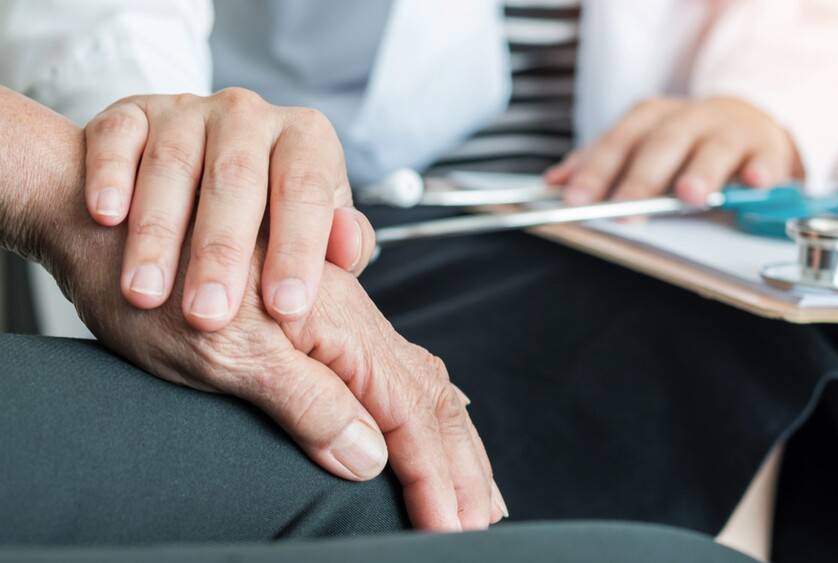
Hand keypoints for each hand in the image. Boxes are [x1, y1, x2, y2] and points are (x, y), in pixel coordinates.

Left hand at [45, 170, 504, 531]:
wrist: (124, 234)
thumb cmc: (161, 293)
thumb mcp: (229, 358)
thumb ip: (307, 402)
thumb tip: (370, 455)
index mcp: (341, 329)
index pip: (411, 415)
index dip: (436, 476)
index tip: (451, 529)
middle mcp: (354, 324)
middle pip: (432, 402)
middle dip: (464, 466)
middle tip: (481, 524)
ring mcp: (343, 327)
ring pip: (424, 389)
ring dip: (456, 445)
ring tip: (477, 491)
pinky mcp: (325, 333)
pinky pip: (401, 378)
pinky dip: (431, 418)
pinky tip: (437, 429)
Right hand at [82, 88, 375, 330]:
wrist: (200, 180)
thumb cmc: (270, 218)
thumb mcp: (314, 233)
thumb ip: (339, 245)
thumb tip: (348, 247)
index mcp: (306, 139)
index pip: (306, 192)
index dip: (298, 250)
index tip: (286, 307)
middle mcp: (249, 116)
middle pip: (238, 180)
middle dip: (221, 253)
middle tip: (209, 315)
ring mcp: (188, 110)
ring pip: (173, 165)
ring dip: (158, 233)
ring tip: (147, 293)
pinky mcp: (132, 113)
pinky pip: (119, 137)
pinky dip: (111, 175)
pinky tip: (107, 218)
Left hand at [545, 96, 801, 205]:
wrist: (748, 122)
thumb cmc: (684, 143)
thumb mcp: (640, 147)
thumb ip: (600, 165)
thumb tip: (554, 182)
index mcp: (652, 118)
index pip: (619, 141)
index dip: (595, 169)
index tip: (574, 198)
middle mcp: (689, 119)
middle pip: (662, 144)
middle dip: (641, 177)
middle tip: (626, 207)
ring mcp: (730, 131)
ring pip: (714, 148)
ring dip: (701, 171)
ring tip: (689, 194)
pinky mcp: (766, 149)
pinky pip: (765, 159)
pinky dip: (761, 170)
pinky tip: (754, 183)